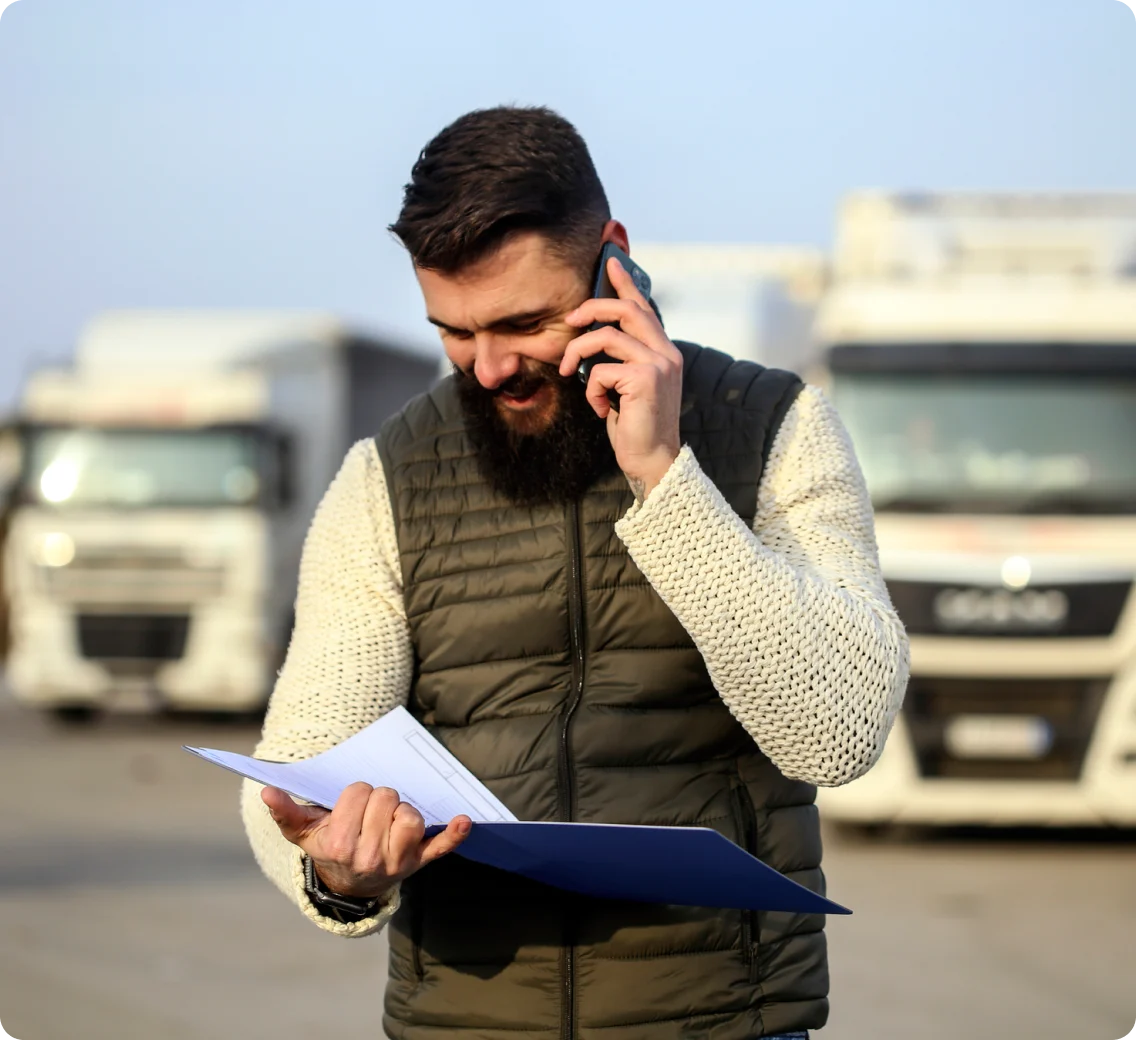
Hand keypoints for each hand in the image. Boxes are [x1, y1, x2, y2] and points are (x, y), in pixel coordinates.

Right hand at [262, 782, 469, 898]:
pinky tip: (464, 820)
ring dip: (403, 810)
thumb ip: (284, 812)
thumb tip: (267, 791)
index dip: (355, 793)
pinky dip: (454, 834)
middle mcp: (371, 857)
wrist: (349, 885)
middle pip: (387, 798)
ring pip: (412, 816)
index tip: (350, 805)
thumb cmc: (327, 847)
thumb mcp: (302, 833)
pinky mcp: (419, 862)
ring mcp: (399, 861)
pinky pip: (441, 847)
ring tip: (389, 819)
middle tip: (369, 812)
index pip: (359, 793)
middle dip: (378, 797)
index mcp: (342, 845)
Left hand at [559, 256, 681, 501]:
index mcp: (664, 352)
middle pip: (625, 310)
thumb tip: (592, 339)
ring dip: (578, 354)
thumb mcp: (627, 387)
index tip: (610, 262)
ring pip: (606, 337)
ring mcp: (659, 364)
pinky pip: (600, 370)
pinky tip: (599, 409)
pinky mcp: (645, 379)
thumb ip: (620, 361)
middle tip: (569, 320)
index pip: (643, 308)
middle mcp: (666, 353)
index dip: (625, 284)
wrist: (652, 460)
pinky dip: (590, 390)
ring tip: (570, 372)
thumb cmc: (635, 425)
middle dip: (591, 309)